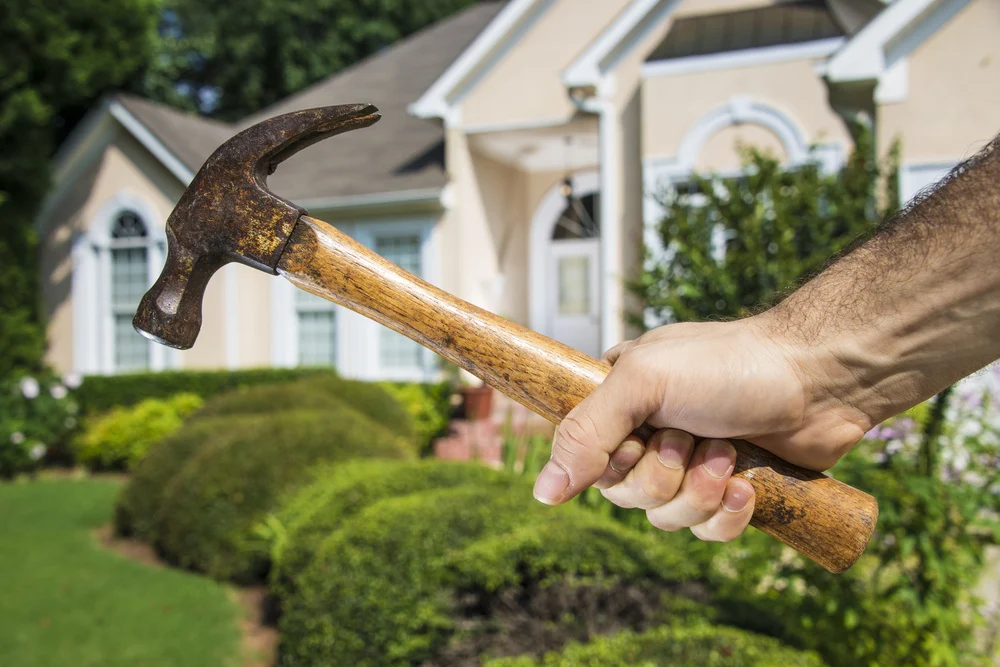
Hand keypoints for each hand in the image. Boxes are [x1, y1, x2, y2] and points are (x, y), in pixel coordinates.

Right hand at [532, 317, 870, 539]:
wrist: (816, 378)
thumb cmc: (727, 365)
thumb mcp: (642, 383)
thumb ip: (585, 433)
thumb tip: (543, 493)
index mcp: (620, 403)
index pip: (586, 459)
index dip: (613, 462)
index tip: (639, 436)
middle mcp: (650, 435)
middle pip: (625, 495)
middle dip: (664, 474)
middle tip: (693, 435)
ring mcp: (691, 465)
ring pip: (665, 518)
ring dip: (699, 490)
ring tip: (728, 453)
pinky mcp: (730, 492)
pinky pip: (707, 533)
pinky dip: (727, 515)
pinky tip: (747, 486)